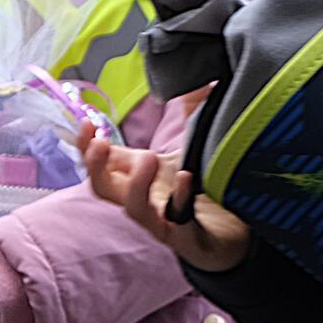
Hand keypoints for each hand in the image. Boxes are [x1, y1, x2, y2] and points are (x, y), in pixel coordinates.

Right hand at [77, 122, 252, 273]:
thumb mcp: (190, 151)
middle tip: (102, 143)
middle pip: (103, 189)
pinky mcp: (190, 241)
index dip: (86, 146)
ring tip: (150, 158)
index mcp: (137, 179)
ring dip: (136, 183)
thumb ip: (187, 116)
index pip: (100, 164)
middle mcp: (144, 202)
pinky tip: (186, 180)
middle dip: (95, 165)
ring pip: (134, 209)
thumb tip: (194, 81)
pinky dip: (180, 201)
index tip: (87, 123)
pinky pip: (179, 225)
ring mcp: (164, 223)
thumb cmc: (203, 194)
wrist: (236, 235)